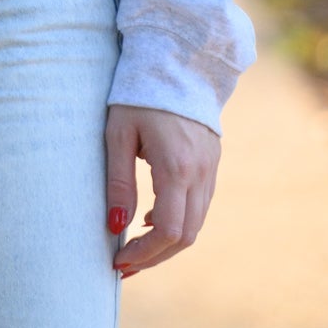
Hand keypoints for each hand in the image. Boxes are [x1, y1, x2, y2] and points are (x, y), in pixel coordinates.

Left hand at [105, 103, 220, 275]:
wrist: (177, 62)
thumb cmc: (138, 94)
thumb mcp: (118, 133)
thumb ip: (118, 181)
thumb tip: (115, 226)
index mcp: (177, 167)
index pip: (169, 232)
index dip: (145, 254)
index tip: (119, 261)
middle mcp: (201, 175)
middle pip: (185, 236)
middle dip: (155, 257)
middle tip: (124, 265)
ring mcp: (211, 171)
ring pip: (195, 224)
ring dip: (167, 243)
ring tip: (134, 247)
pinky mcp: (212, 165)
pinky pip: (199, 206)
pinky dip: (178, 221)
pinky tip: (152, 219)